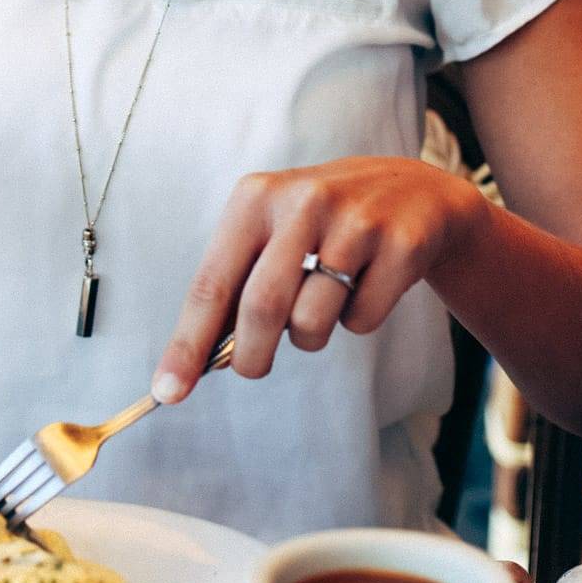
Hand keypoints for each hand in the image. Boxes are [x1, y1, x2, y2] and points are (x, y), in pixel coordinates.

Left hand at [152, 158, 484, 401]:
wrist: (412, 191)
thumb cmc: (323, 222)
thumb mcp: (273, 228)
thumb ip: (237, 284)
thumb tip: (201, 358)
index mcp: (256, 197)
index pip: (212, 283)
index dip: (188, 343)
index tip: (169, 391)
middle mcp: (304, 201)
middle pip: (261, 308)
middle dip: (251, 356)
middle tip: (253, 368)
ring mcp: (356, 221)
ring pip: (311, 322)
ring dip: (309, 336)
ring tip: (323, 302)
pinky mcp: (400, 244)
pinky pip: (360, 321)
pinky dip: (356, 321)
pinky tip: (367, 284)